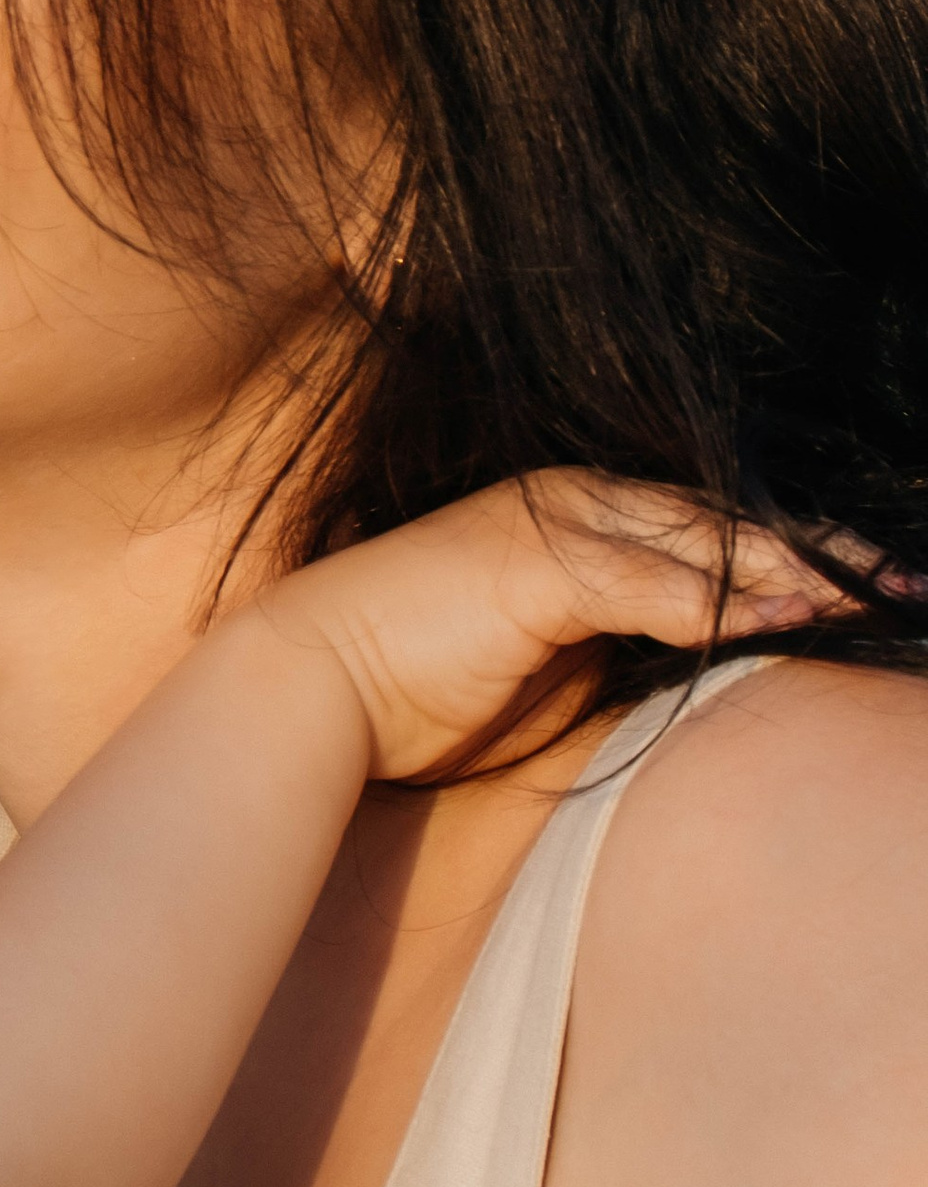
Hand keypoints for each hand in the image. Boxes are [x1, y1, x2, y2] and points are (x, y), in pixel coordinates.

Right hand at [256, 473, 830, 780]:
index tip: (865, 582)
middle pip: (724, 520)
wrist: (317, 685)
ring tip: (862, 599)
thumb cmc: (420, 683)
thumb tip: (704, 660)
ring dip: (791, 573)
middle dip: (819, 553)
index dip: (792, 553)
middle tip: (900, 584)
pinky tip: (783, 617)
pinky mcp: (539, 564)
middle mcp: (573, 501)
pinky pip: (653, 582)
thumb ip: (624, 645)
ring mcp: (556, 525)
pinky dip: (723, 601)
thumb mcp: (550, 664)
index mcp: (576, 516)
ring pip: (703, 540)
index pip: (707, 527)